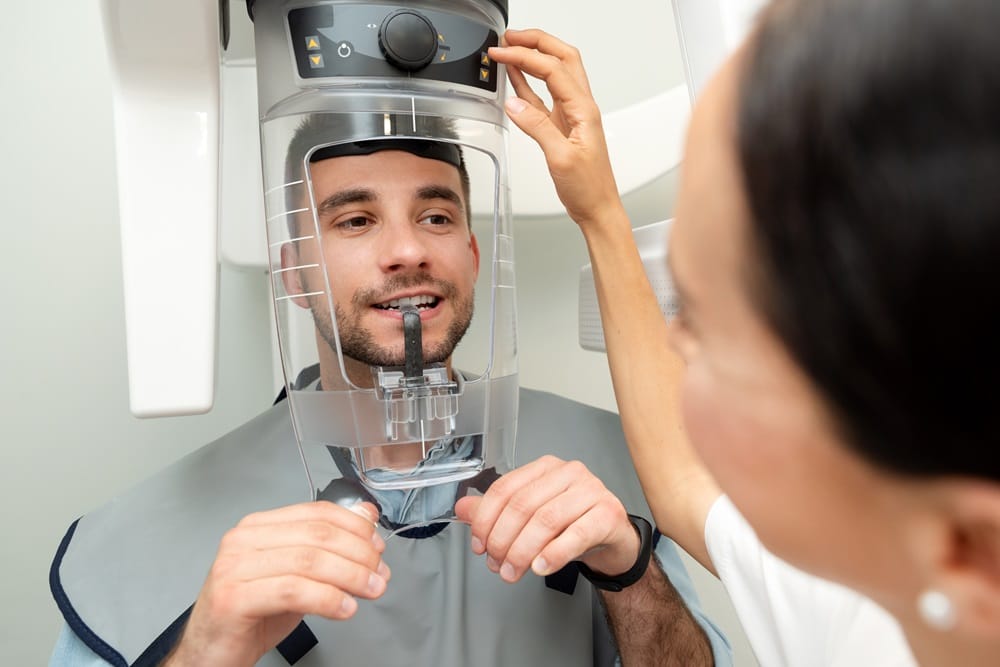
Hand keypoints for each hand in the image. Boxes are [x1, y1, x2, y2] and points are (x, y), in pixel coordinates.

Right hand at [164, 502, 389, 666]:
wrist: (210, 652)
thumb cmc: (252, 614)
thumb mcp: (298, 574)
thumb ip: (328, 547)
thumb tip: (366, 517)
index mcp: (259, 527)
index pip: (317, 512)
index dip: (355, 528)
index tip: (378, 547)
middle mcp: (243, 540)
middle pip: (318, 535)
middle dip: (359, 554)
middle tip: (379, 573)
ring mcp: (234, 568)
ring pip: (309, 561)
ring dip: (350, 576)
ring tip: (370, 590)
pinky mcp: (233, 598)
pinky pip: (293, 591)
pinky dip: (327, 599)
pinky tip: (345, 608)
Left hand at [455, 456, 639, 582]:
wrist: (612, 537)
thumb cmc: (571, 522)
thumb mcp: (531, 516)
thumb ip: (496, 511)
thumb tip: (462, 509)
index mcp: (545, 467)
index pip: (506, 488)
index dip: (486, 519)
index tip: (479, 544)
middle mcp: (569, 473)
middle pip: (523, 505)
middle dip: (503, 540)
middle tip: (497, 565)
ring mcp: (591, 490)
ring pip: (546, 520)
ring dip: (523, 551)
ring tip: (513, 571)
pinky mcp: (608, 513)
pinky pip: (577, 534)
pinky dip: (554, 553)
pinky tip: (540, 567)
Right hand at [488, 29, 625, 228]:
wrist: (598, 207)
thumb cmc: (589, 187)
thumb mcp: (561, 158)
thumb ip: (537, 127)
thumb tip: (515, 104)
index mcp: (583, 109)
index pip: (553, 69)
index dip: (525, 56)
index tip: (502, 51)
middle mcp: (580, 106)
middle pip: (561, 58)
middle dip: (535, 41)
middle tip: (510, 37)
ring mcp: (571, 114)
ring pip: (554, 73)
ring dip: (533, 57)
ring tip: (510, 49)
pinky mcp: (562, 125)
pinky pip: (543, 96)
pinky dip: (528, 82)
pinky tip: (515, 78)